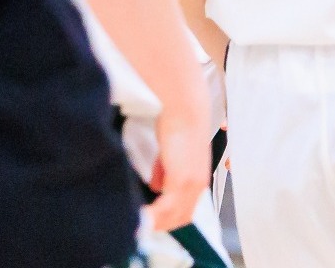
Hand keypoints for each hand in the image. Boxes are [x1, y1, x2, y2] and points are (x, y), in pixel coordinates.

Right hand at [144, 103, 211, 232]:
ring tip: (137, 224)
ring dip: (155, 223)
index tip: (149, 220)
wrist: (184, 109)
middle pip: (180, 219)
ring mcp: (191, 185)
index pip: (184, 210)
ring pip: (173, 217)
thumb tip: (156, 186)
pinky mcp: (181, 181)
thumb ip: (166, 172)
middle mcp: (198, 186)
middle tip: (139, 225)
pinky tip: (140, 218)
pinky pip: (166, 209)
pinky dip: (153, 216)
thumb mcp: (172, 155)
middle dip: (159, 224)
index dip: (166, 218)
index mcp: (197, 179)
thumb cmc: (178, 126)